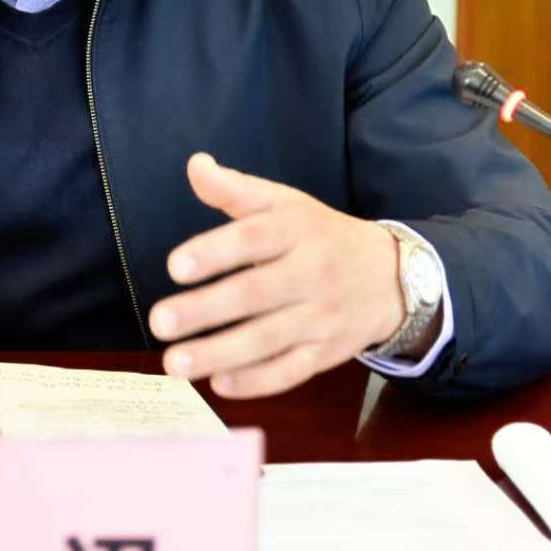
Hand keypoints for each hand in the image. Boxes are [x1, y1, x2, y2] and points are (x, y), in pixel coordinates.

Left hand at [149, 153, 404, 398]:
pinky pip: (291, 372)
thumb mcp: (285, 203)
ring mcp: (321, 317)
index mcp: (296, 230)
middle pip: (255, 294)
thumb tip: (195, 165)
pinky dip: (256, 382)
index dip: (214, 252)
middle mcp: (312, 273)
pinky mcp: (327, 354)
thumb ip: (235, 189)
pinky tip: (219, 385)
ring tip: (174, 363)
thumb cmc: (321, 236)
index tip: (174, 267)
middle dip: (205, 310)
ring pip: (268, 339)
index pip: (253, 238)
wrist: (392, 277)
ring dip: (219, 354)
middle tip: (159, 322)